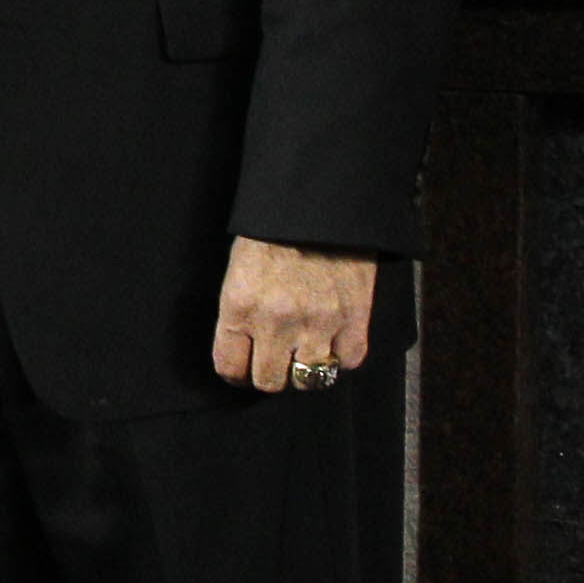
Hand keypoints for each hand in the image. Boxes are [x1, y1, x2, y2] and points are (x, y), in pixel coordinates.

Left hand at [212, 237, 376, 396]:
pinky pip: (348, 362)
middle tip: (275, 361)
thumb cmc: (274, 231)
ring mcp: (318, 323)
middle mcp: (276, 322)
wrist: (319, 201)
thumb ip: (238, 313)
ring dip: (306, 371)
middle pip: (269, 381)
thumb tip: (242, 349)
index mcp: (240, 306)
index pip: (229, 367)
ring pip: (309, 380)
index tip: (242, 367)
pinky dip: (342, 356)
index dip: (236, 371)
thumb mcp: (238, 269)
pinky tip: (334, 341)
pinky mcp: (354, 319)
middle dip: (270, 374)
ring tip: (305, 354)